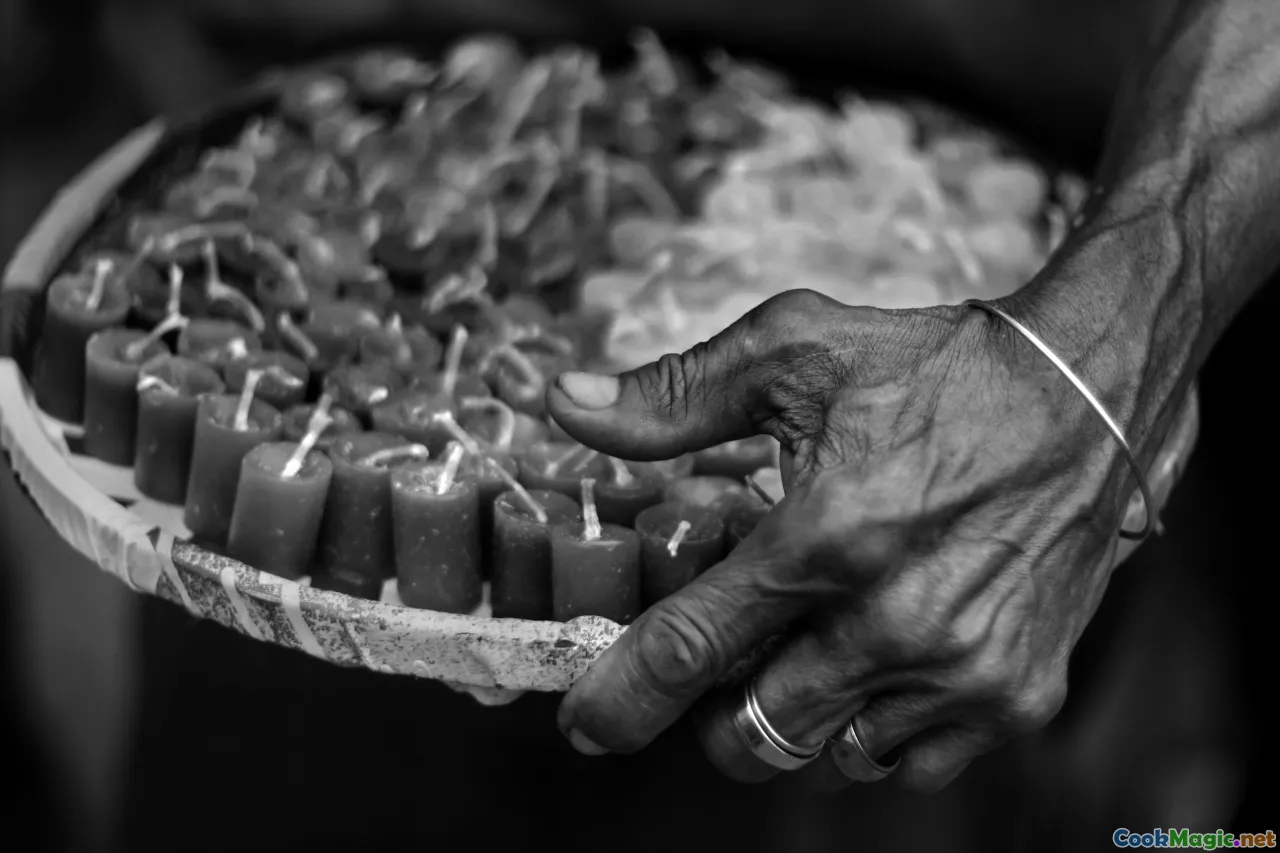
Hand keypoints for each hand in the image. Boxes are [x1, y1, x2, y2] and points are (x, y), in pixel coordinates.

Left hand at [545, 283, 1143, 790]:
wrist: (1087, 393)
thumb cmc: (936, 367)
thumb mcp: (796, 350)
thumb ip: (672, 396)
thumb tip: (565, 407)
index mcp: (827, 536)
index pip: (691, 651)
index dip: (622, 698)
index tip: (586, 723)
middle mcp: (894, 621)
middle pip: (752, 734)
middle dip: (711, 713)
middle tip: (722, 661)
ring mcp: (962, 670)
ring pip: (828, 755)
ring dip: (797, 716)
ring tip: (812, 641)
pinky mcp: (1016, 695)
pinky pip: (908, 760)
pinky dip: (874, 725)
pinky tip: (879, 657)